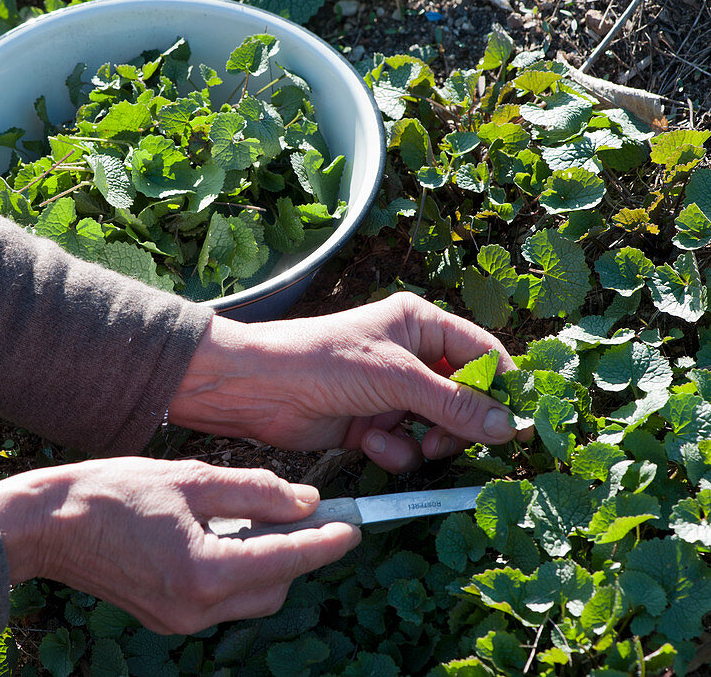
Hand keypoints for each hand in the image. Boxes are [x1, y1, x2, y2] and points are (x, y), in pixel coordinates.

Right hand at [0, 458, 357, 633]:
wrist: (46, 525)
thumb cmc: (110, 493)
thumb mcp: (190, 479)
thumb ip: (255, 491)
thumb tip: (304, 503)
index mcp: (204, 572)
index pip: (287, 561)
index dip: (326, 543)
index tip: (352, 528)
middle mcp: (196, 609)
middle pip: (274, 587)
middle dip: (296, 554)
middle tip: (301, 514)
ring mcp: (178, 620)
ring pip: (249, 598)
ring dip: (265, 564)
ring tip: (256, 520)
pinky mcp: (164, 618)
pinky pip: (219, 601)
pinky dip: (234, 572)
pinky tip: (222, 537)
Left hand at [169, 292, 527, 472]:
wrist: (258, 388)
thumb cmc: (325, 362)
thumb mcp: (397, 378)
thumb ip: (455, 403)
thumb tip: (509, 426)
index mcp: (421, 324)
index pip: (483, 354)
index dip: (502, 388)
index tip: (518, 424)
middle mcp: (410, 356)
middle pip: (465, 398)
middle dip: (459, 425)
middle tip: (449, 441)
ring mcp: (390, 392)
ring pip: (437, 429)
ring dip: (424, 442)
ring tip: (405, 442)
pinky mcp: (370, 424)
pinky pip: (404, 447)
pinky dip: (392, 451)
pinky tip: (367, 443)